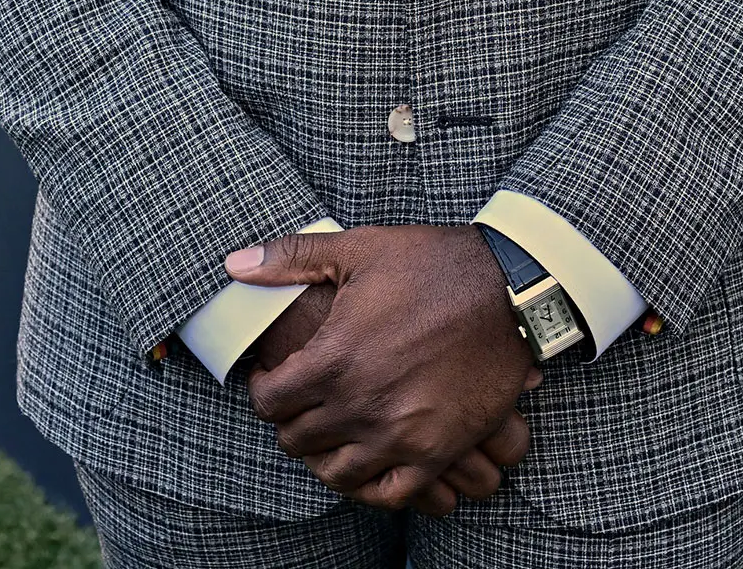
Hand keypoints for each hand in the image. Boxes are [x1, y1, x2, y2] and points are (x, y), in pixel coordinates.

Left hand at [227, 225, 540, 514]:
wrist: (508, 289)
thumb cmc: (431, 264)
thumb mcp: (359, 248)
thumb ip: (291, 257)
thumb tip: (234, 263)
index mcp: (334, 358)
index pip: (270, 402)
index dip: (262, 390)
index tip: (271, 379)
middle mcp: (360, 405)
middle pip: (297, 440)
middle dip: (290, 420)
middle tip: (299, 403)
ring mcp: (400, 435)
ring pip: (337, 474)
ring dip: (325, 455)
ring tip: (331, 432)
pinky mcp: (437, 452)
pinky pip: (388, 494)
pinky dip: (369, 486)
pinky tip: (368, 462)